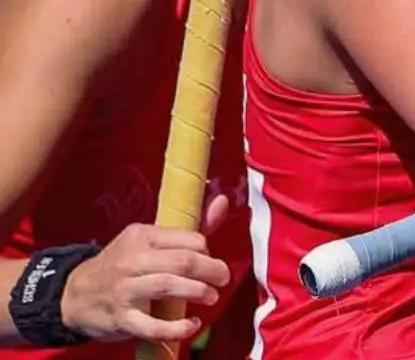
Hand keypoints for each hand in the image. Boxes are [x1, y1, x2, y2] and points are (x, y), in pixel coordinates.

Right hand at [60, 195, 231, 342]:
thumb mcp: (149, 240)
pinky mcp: (121, 319)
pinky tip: (192, 324)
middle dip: (211, 270)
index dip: (208, 251)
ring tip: (211, 297)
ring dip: (198, 292)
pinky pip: (152, 326)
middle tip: (222, 278)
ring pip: (168, 286)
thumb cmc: (121, 265)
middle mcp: (132, 260)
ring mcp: (125, 290)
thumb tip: (224, 202)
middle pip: (183, 261)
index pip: (189, 239)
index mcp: (142, 236)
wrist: (74, 294)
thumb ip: (189, 229)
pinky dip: (177, 327)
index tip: (210, 260)